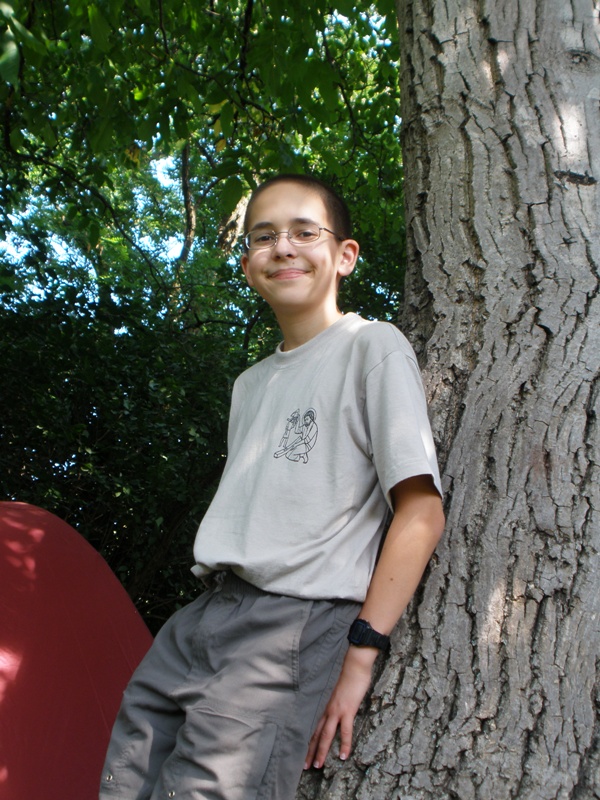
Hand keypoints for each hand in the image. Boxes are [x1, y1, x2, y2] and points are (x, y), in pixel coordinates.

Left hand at [304, 646, 375, 768]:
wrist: (354, 666)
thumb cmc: (348, 677)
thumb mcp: (338, 692)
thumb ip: (334, 701)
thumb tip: (334, 709)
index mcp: (325, 706)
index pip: (313, 727)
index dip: (308, 741)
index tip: (302, 753)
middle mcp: (327, 710)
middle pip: (315, 734)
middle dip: (309, 751)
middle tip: (304, 767)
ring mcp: (336, 710)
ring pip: (325, 735)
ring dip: (320, 751)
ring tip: (317, 766)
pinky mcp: (347, 710)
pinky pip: (345, 730)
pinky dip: (344, 744)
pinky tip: (343, 756)